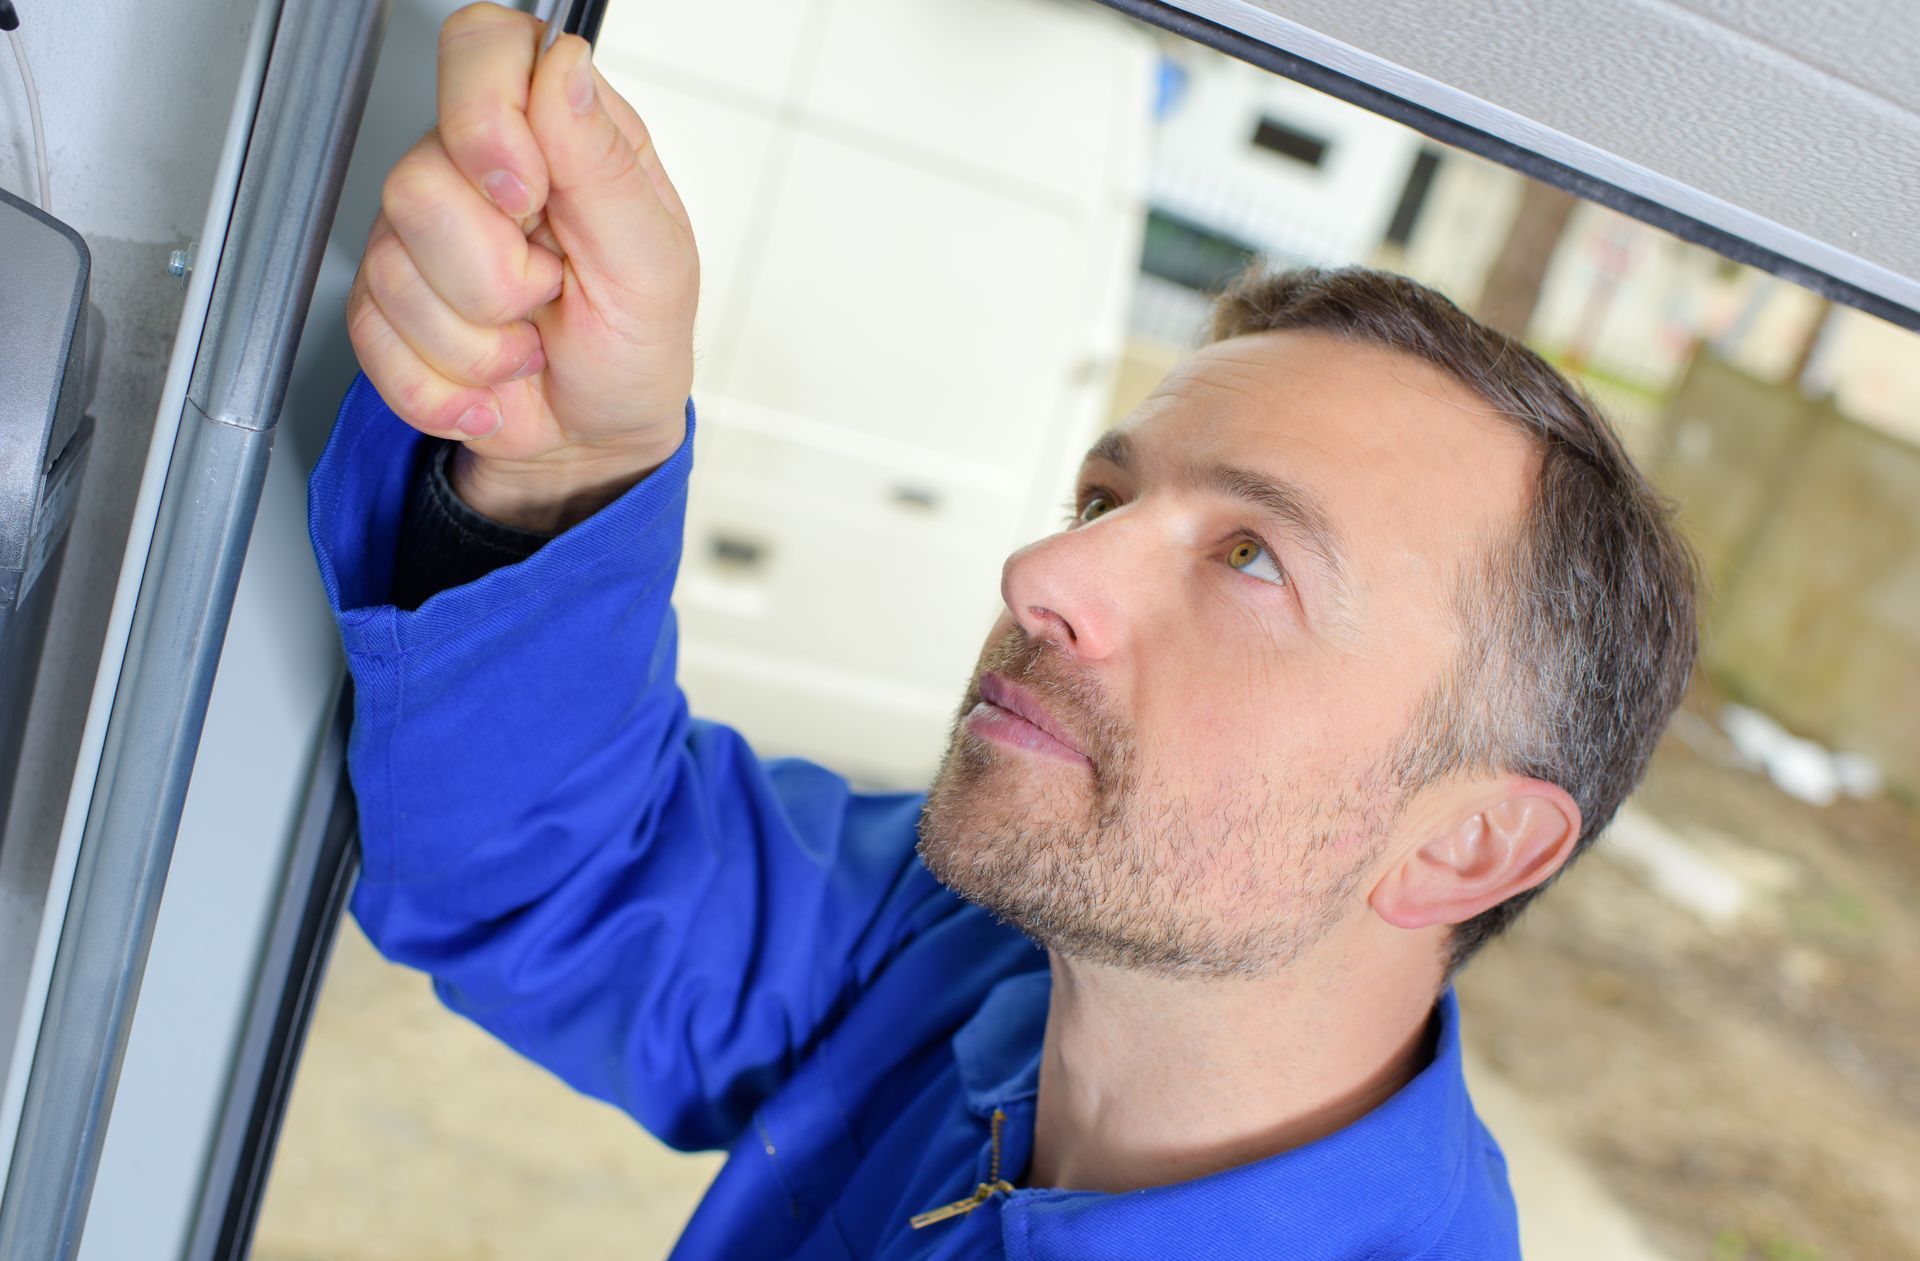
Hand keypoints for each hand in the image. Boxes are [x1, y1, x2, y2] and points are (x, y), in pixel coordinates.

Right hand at [346, 2, 698, 529]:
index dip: (484, 117)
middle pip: (418, 181)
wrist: (595, 436)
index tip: (527, 194)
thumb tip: (564, 68)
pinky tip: (488, 380)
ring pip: (394, 267)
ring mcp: (421, 234)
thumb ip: (604, 163)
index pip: (481, 48)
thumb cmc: (635, 343)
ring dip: (478, 342)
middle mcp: (477, 168)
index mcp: (554, 130)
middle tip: (549, 293)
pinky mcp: (384, 304)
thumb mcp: (653, 262)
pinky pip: (374, 336)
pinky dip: (444, 385)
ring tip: (526, 342)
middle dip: (496, 275)